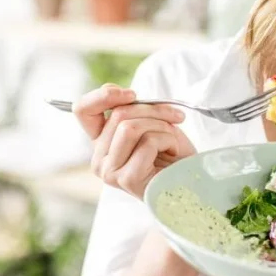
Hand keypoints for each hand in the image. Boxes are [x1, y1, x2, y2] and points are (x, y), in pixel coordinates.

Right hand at [74, 83, 196, 198]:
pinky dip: (169, 141)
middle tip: (175, 118)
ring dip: (161, 127)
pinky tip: (173, 153)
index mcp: (101, 143)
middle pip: (118, 115)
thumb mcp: (151, 122)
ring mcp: (109, 171)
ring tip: (172, 140)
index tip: (132, 94)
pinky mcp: (126, 179)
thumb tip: (122, 93)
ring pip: (130, 127)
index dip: (104, 95)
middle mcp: (99, 159)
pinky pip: (147, 142)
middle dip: (153, 110)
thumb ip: (131, 109)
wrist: (192, 181)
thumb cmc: (173, 153)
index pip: (83, 110)